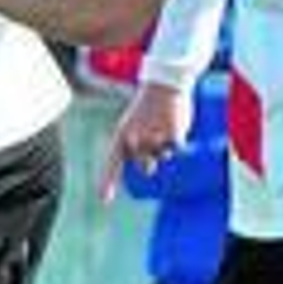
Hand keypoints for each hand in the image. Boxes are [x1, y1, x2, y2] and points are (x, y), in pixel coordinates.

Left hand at [97, 81, 190, 201]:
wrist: (165, 83)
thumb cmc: (149, 106)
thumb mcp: (136, 125)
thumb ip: (139, 149)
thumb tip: (149, 169)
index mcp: (122, 134)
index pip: (112, 162)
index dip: (108, 181)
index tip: (104, 200)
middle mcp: (134, 138)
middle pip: (145, 166)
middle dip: (151, 159)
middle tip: (153, 135)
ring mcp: (153, 138)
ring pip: (163, 157)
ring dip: (165, 146)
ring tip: (162, 123)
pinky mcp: (172, 136)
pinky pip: (177, 149)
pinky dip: (178, 139)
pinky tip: (174, 123)